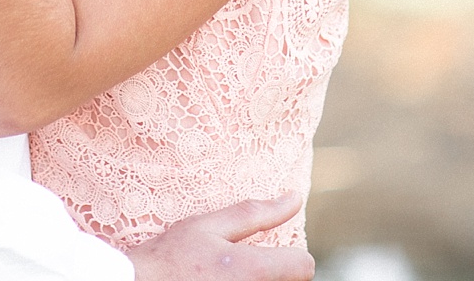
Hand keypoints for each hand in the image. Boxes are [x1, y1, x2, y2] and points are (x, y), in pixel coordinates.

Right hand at [128, 194, 313, 280]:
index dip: (292, 255)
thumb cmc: (169, 257)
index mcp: (252, 270)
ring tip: (228, 278)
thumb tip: (294, 199)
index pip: (304, 266)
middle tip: (242, 268)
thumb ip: (255, 214)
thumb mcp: (209, 226)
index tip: (273, 254)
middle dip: (275, 273)